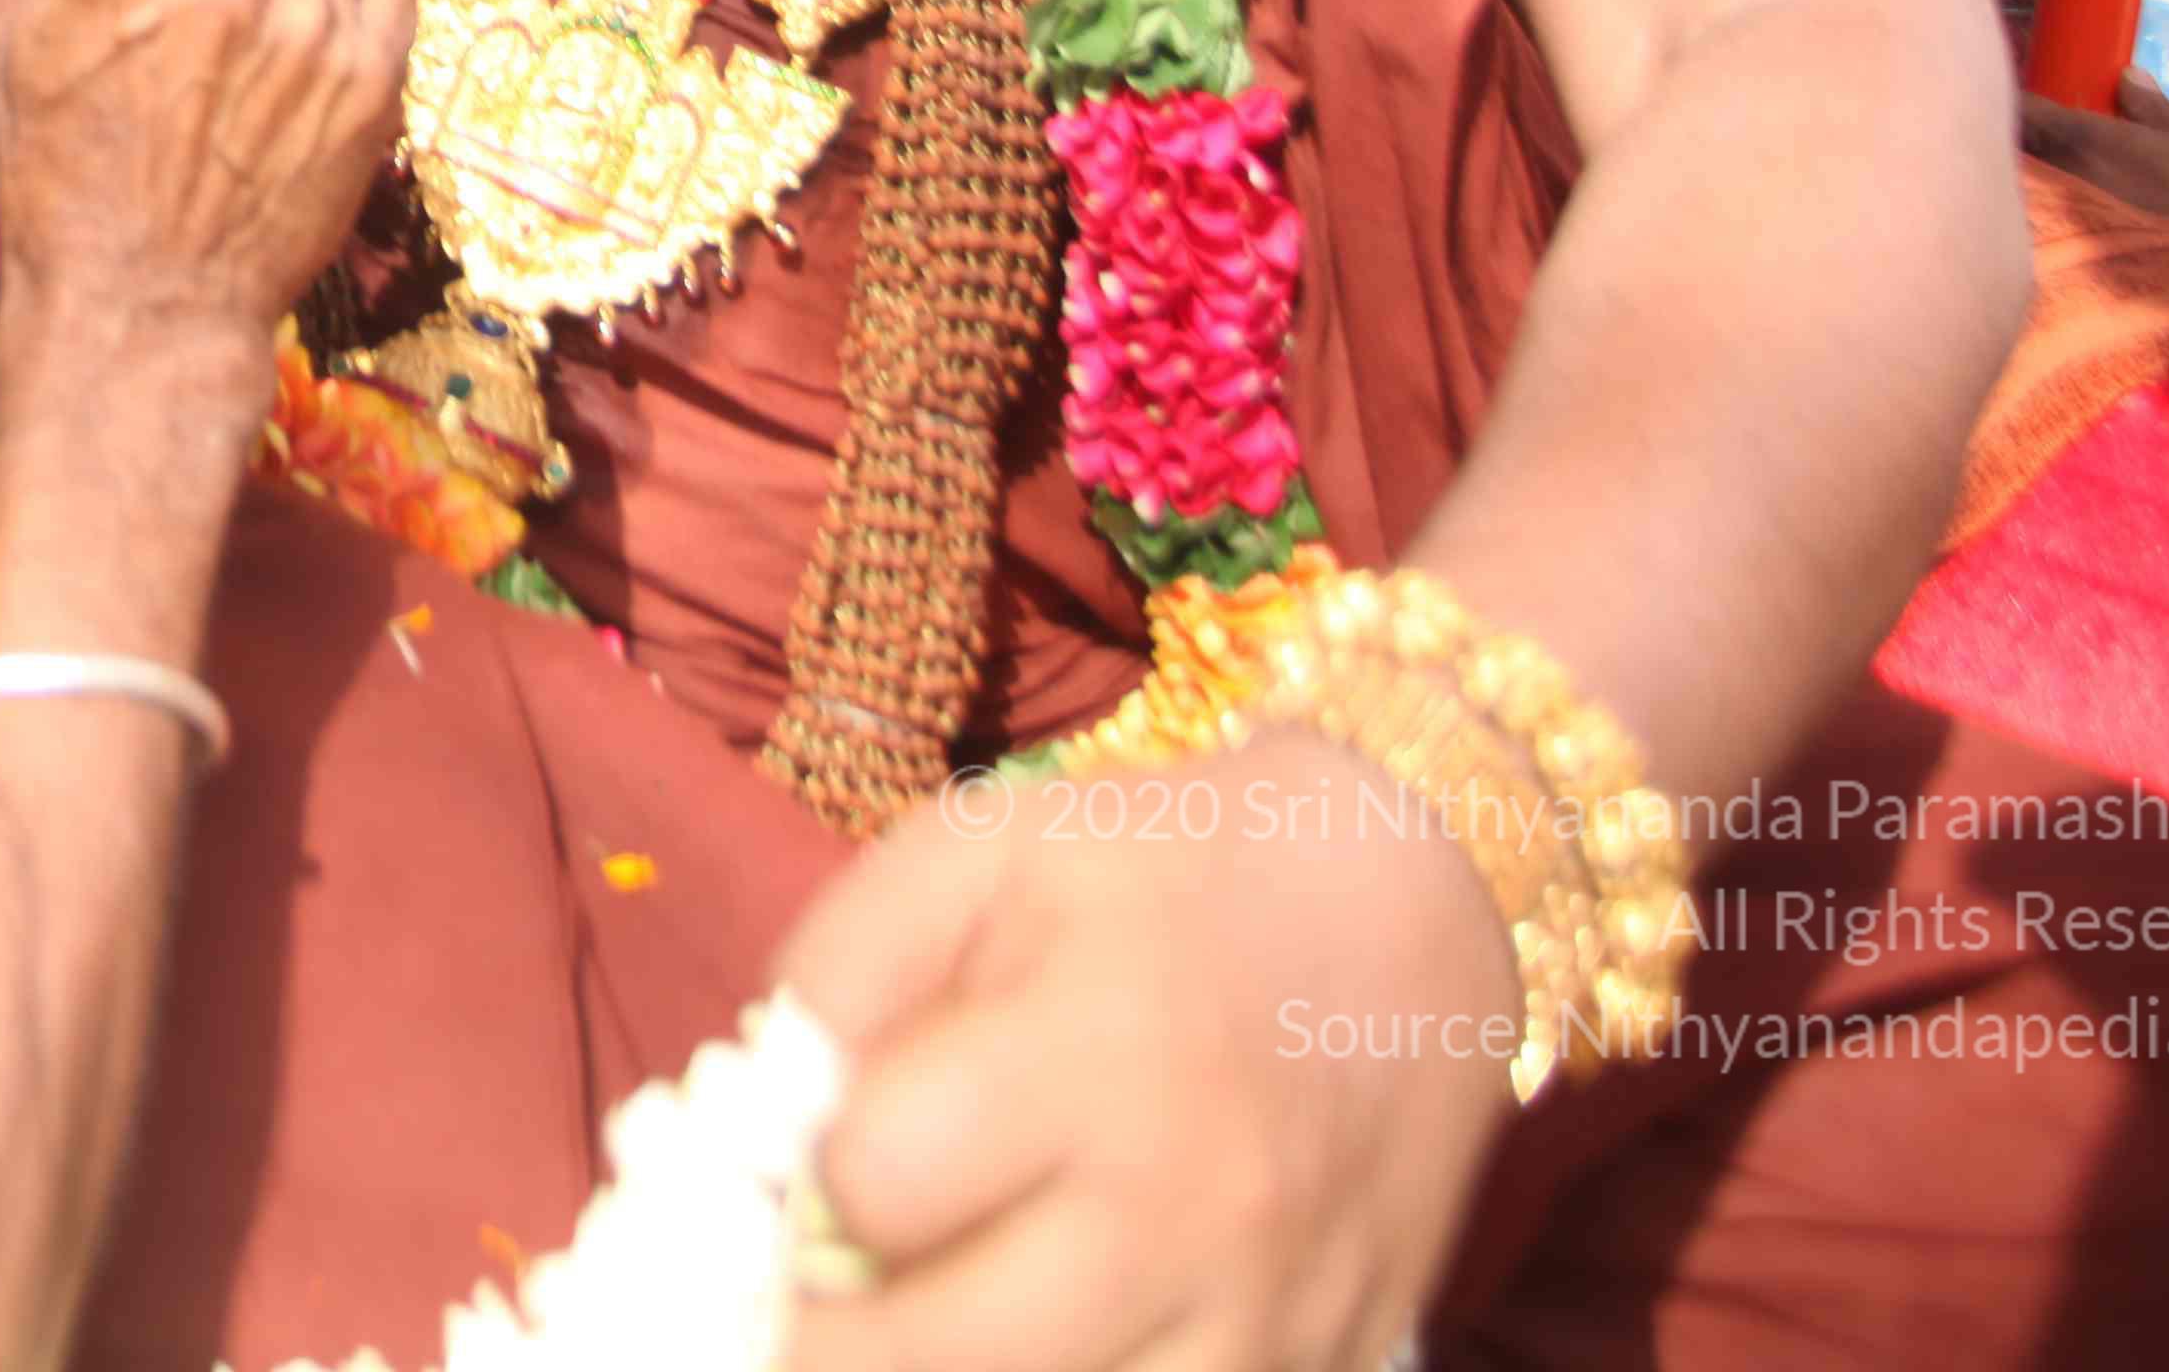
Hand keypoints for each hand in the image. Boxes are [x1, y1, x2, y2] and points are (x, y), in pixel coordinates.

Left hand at [784, 731, 1519, 1371]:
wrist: (1415, 911)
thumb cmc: (1168, 871)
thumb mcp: (982, 849)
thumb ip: (837, 970)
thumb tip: (753, 1125)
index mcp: (1093, 1052)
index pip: (879, 1185)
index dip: (809, 1187)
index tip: (797, 1174)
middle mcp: (1186, 1209)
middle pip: (944, 1356)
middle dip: (827, 1345)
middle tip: (785, 1313)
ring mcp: (1264, 1316)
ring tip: (898, 1331)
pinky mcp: (1322, 1369)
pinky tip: (1024, 1344)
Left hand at [2019, 81, 2168, 324]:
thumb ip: (2167, 115)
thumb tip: (2126, 77)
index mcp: (2113, 147)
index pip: (2034, 115)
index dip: (2017, 104)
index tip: (2017, 96)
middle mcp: (2085, 189)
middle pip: (2023, 158)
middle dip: (2023, 144)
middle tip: (2039, 134)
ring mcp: (2085, 238)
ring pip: (2038, 200)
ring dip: (2040, 185)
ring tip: (2064, 177)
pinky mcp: (2097, 279)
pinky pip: (2060, 240)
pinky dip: (2057, 225)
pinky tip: (2082, 226)